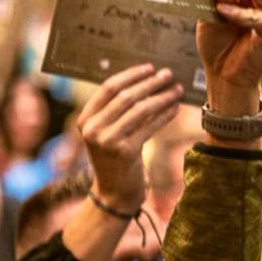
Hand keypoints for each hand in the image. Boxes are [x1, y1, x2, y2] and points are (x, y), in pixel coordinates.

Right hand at [76, 64, 184, 213]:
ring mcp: (108, 141)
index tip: (150, 68)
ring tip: (177, 89)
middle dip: (150, 83)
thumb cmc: (114, 157)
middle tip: (168, 74)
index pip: (108, 88)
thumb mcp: (106, 133)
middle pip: (126, 96)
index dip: (131, 75)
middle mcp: (92, 129)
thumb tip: (146, 80)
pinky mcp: (126, 152)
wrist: (113, 193)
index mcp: (84, 119)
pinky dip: (165, 115)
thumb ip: (116, 110)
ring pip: (140, 109)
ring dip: (162, 97)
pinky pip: (151, 126)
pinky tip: (176, 108)